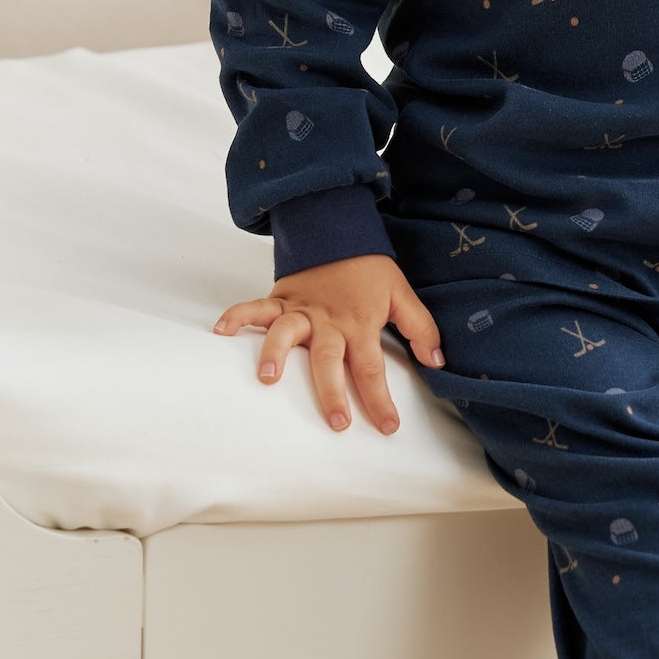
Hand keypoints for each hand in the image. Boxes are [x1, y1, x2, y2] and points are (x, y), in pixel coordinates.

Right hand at [213, 256, 444, 433]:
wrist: (340, 231)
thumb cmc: (370, 269)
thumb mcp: (402, 295)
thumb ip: (421, 328)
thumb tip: (438, 361)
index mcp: (359, 324)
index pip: (371, 368)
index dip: (380, 399)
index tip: (387, 427)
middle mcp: (328, 322)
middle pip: (328, 360)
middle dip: (332, 393)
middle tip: (336, 422)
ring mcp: (301, 310)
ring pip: (286, 333)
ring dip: (276, 354)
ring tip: (268, 378)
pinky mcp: (281, 299)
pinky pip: (255, 307)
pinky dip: (237, 316)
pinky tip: (220, 332)